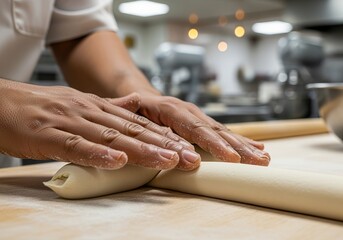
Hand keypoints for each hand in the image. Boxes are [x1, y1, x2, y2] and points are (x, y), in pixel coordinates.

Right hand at [0, 80, 199, 169]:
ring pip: (113, 137)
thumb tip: (133, 111)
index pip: (139, 123)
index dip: (165, 137)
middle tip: (191, 158)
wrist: (1, 101)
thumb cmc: (42, 109)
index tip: (188, 149)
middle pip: (134, 131)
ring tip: (168, 160)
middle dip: (165, 145)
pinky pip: (77, 146)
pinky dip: (98, 154)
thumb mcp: (81, 107)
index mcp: (100, 108)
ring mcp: (71, 122)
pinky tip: (118, 161)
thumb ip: (108, 112)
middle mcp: (91, 112)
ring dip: (142, 150)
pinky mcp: (50, 134)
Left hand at [138, 95, 270, 166]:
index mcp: (172, 110)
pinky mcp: (202, 123)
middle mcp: (189, 111)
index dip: (215, 144)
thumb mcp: (134, 117)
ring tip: (263, 157)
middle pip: (217, 130)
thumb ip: (151, 131)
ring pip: (223, 131)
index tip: (232, 159)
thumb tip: (179, 152)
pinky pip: (222, 132)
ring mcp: (198, 116)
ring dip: (244, 145)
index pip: (196, 129)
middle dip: (239, 147)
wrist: (142, 98)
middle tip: (259, 161)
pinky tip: (256, 147)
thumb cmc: (136, 111)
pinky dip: (240, 140)